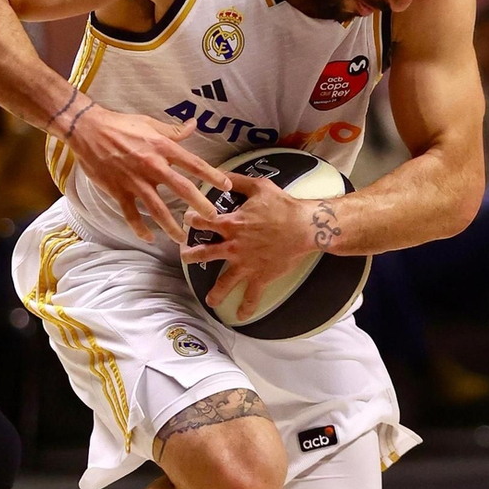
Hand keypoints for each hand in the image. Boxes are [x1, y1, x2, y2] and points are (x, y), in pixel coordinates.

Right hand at [62, 100, 223, 243]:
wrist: (88, 130)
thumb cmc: (121, 124)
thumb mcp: (150, 123)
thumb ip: (173, 130)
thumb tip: (194, 125)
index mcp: (162, 148)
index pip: (194, 164)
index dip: (213, 176)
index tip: (227, 186)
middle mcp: (153, 166)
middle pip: (182, 189)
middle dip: (200, 205)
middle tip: (213, 218)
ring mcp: (135, 181)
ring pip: (158, 209)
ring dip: (171, 226)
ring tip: (182, 238)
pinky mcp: (118, 191)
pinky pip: (131, 215)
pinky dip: (140, 229)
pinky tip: (148, 238)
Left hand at [180, 171, 314, 322]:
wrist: (305, 227)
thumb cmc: (283, 206)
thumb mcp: (259, 187)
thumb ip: (237, 179)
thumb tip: (219, 172)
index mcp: (231, 224)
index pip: (202, 222)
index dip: (191, 220)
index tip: (186, 221)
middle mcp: (234, 246)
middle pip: (204, 254)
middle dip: (190, 256)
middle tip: (184, 257)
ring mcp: (246, 264)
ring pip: (224, 282)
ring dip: (215, 293)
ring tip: (209, 300)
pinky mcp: (260, 276)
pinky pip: (251, 296)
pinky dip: (246, 308)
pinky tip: (240, 316)